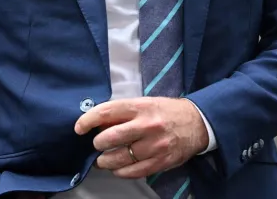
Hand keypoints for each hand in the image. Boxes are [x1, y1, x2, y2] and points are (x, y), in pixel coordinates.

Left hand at [74, 97, 208, 178]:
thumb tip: (97, 123)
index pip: (106, 112)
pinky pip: (134, 171)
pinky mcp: (162, 161)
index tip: (79, 128)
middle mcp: (147, 125)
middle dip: (97, 144)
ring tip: (102, 160)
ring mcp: (155, 145)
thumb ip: (122, 113)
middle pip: (110, 138)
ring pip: (120, 158)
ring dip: (105, 161)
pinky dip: (121, 172)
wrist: (197, 123)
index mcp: (140, 107)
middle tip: (96, 145)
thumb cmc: (166, 111)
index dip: (88, 120)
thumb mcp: (144, 103)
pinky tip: (118, 168)